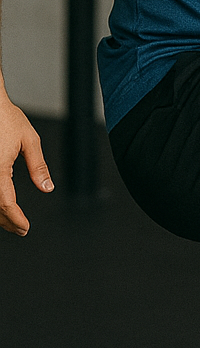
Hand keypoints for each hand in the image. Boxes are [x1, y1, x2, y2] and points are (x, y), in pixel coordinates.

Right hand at [1, 95, 51, 235]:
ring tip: (11, 221)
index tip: (25, 228)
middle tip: (20, 230)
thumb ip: (38, 167)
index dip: (16, 219)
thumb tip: (47, 188)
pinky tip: (0, 204)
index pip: (6, 204)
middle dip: (6, 221)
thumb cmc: (6, 118)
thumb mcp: (30, 140)